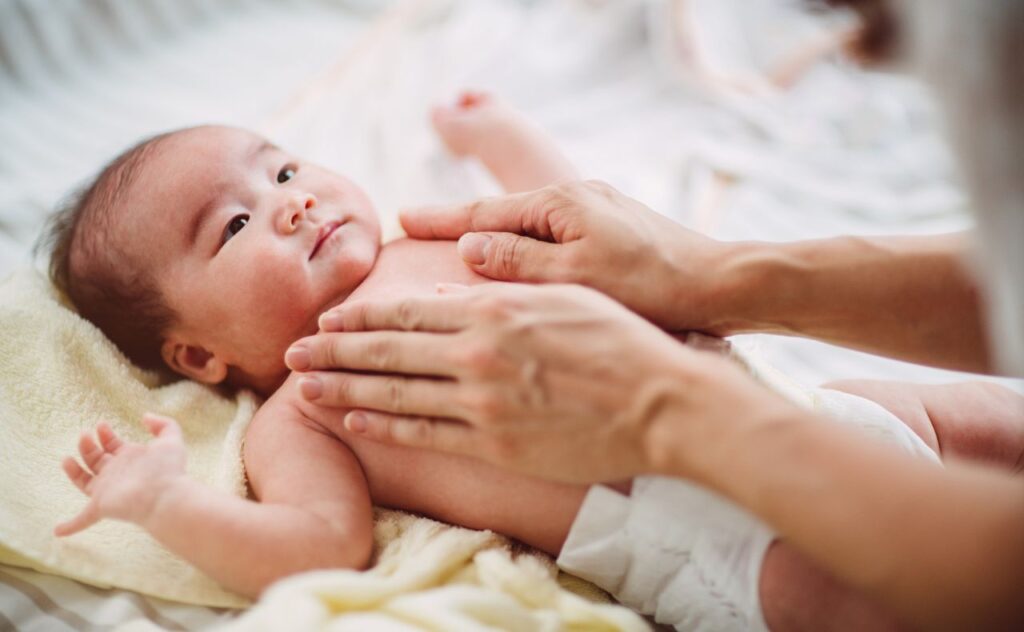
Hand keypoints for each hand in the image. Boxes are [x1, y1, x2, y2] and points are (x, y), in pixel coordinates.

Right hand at [55, 415, 187, 535]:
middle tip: (84, 434)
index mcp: (131, 459)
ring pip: (85, 481)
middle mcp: (118, 474)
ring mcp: (108, 490)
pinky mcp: (101, 506)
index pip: (113, 445)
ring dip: (74, 470)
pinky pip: (83, 519)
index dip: (105, 434)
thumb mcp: (171, 440)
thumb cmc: (169, 470)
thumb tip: (145, 417)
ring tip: (67, 459)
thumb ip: (164, 424)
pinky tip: (58, 531)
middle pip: (97, 459)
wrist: (166, 497)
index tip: (101, 424)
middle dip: (88, 445)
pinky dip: (71, 525)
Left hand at [287, 283, 767, 482]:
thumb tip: (451, 291)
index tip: (325, 321)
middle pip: (385, 350)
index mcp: (493, 309)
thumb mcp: (562, 293)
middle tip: (289, 355)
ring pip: (393, 392)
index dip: (358, 317)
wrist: (659, 400)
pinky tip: (352, 419)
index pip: (405, 312)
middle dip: (331, 352)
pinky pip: (424, 434)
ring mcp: (482, 402)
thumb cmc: (619, 338)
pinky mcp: (495, 444)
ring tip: (303, 388)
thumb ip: (503, 289)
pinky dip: (383, 426)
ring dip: (342, 388)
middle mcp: (477, 353)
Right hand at [399, 180, 732, 331]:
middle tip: (412, 222)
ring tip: (454, 243)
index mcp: (561, 204)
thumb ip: (518, 261)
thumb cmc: (652, 286)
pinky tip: (515, 258)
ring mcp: (596, 212)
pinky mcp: (613, 231)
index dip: (440, 220)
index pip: (484, 212)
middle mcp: (576, 198)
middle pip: (502, 212)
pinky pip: (552, 236)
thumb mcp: (576, 277)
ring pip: (527, 224)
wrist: (722, 285)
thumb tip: (468, 247)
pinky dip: (523, 246)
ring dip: (490, 234)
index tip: (402, 219)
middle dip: (456, 221)